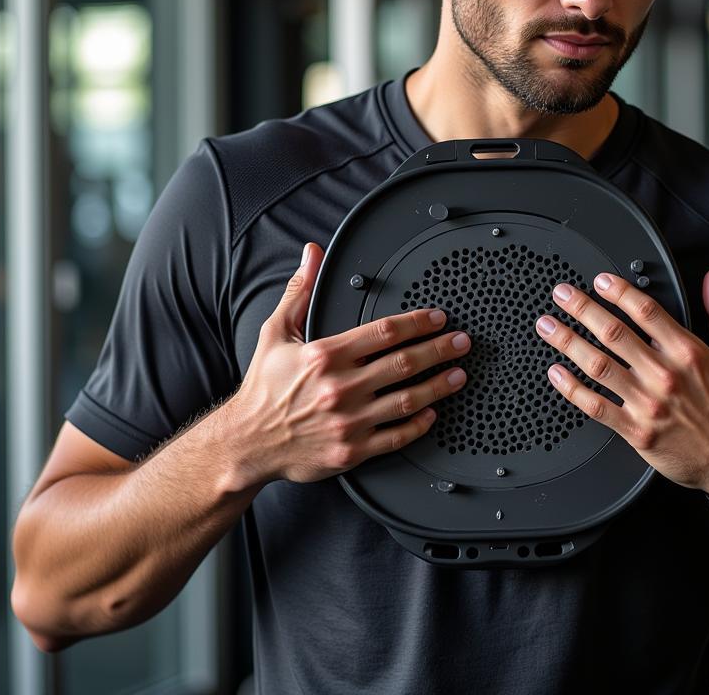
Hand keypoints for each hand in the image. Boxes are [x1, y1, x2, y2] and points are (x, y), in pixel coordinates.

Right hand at [228, 243, 470, 485]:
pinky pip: (396, 436)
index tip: (437, 318)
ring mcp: (348, 422)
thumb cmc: (263, 389)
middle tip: (461, 342)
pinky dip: (419, 424)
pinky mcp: (351, 452)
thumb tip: (313, 255)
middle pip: (404, 363)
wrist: (247, 443)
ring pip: (407, 400)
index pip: (384, 332)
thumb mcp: (276, 333)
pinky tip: (433, 413)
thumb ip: (300, 291)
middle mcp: (340, 388)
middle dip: (439, 349)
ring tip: (459, 374)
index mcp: (325, 355)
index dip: (417, 322)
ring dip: (439, 386)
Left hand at [534, 269, 708, 504]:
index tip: (600, 281)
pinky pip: (596, 406)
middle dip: (582, 309)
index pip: (646, 311)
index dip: (619, 291)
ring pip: (598, 365)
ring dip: (568, 342)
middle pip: (613, 332)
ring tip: (548, 326)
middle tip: (562, 295)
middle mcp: (664, 376)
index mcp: (688, 353)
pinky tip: (556, 374)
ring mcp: (648, 404)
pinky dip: (572, 389)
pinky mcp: (636, 432)